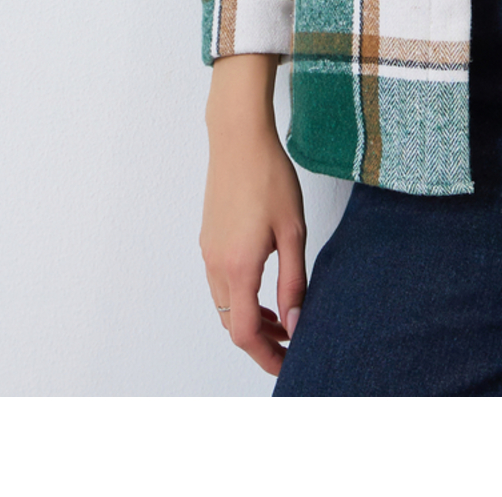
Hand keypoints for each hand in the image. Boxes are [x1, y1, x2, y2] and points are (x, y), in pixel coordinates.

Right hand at [201, 55, 306, 376]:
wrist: (238, 138)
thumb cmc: (270, 178)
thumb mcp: (293, 231)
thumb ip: (293, 281)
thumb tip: (294, 322)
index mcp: (238, 268)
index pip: (245, 333)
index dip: (265, 356)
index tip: (287, 363)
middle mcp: (216, 265)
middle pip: (232, 323)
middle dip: (261, 339)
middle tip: (291, 339)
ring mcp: (208, 251)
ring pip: (225, 304)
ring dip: (251, 317)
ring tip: (283, 315)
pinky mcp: (208, 239)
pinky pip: (221, 283)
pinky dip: (241, 296)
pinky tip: (265, 285)